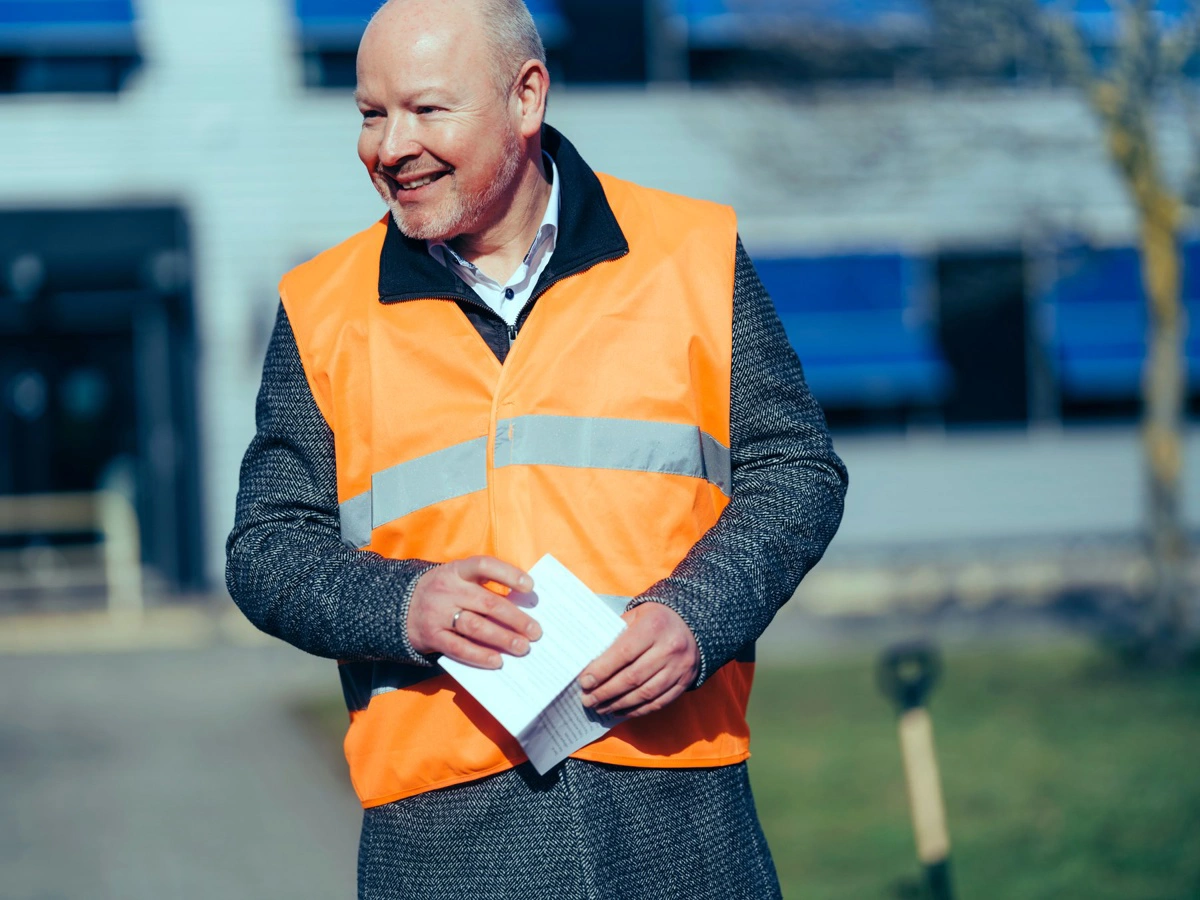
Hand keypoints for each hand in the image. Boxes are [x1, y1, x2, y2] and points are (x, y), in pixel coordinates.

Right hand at [407, 556, 540, 667]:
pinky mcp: (432, 636)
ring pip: (476, 627)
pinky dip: (480, 656)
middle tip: (536, 631)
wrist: (398, 607)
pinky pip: (459, 648)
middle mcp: (447, 590)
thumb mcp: (457, 580)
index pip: (484, 565)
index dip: (509, 574)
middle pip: (488, 603)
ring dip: (503, 638)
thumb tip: (522, 605)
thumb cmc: (443, 593)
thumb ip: (483, 587)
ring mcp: (438, 613)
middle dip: (516, 618)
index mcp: (457, 571)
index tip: (530, 587)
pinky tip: (498, 661)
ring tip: (522, 647)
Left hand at [577, 602, 699, 717]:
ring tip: (601, 707)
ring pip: (645, 693)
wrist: (691, 625)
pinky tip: (621, 711)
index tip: (585, 682)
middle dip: (606, 692)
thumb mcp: (635, 616)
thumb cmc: (654, 620)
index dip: (602, 670)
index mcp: (654, 626)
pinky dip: (637, 710)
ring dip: (619, 704)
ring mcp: (679, 667)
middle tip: (588, 699)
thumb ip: (614, 634)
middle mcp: (669, 648)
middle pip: (633, 677)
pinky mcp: (684, 682)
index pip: (623, 653)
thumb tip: (588, 661)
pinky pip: (658, 702)